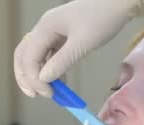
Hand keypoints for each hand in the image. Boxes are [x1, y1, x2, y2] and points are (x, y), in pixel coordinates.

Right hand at [14, 0, 143, 97]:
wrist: (119, 3)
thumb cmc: (102, 20)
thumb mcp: (82, 43)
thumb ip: (61, 62)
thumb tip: (43, 79)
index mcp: (45, 27)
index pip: (29, 57)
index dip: (34, 78)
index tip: (48, 94)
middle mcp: (44, 29)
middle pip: (24, 55)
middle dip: (27, 77)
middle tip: (36, 95)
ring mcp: (53, 32)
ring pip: (36, 56)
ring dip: (38, 75)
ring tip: (49, 92)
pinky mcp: (62, 36)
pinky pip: (50, 55)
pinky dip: (51, 69)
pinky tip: (59, 82)